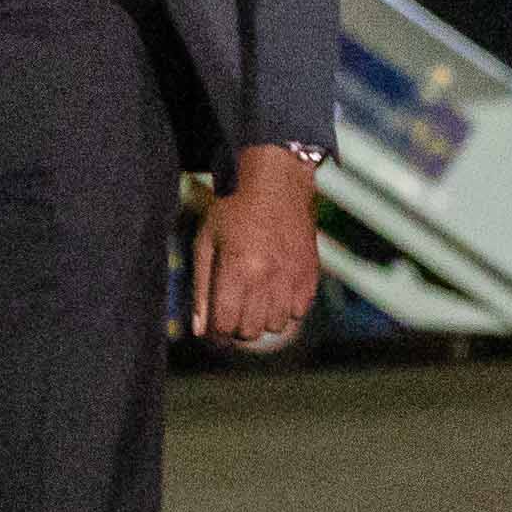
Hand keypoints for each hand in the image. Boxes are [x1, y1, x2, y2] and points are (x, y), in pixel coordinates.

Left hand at [195, 146, 322, 347]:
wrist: (276, 180)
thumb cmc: (233, 208)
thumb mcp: (206, 243)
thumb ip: (202, 289)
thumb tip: (200, 331)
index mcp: (238, 270)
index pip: (225, 325)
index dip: (216, 331)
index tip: (214, 323)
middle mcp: (268, 278)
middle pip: (250, 331)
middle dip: (237, 326)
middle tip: (233, 308)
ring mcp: (293, 277)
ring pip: (276, 325)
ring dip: (262, 318)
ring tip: (255, 297)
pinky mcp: (310, 273)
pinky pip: (299, 311)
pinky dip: (286, 308)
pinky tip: (276, 289)